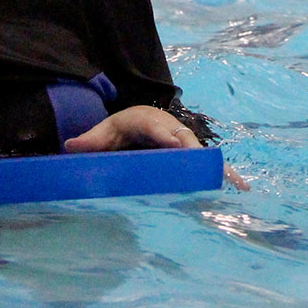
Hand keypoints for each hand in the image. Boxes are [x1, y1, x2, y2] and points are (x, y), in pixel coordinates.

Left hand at [64, 105, 248, 189]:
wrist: (140, 119)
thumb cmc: (122, 127)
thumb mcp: (105, 131)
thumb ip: (90, 139)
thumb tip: (68, 146)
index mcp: (149, 121)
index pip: (158, 128)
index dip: (166, 136)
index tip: (175, 144)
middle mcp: (170, 129)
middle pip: (185, 140)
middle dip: (195, 154)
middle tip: (205, 167)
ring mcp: (183, 141)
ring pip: (202, 153)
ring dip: (217, 166)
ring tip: (233, 183)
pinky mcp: (191, 154)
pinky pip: (208, 163)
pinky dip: (224, 173)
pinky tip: (239, 188)